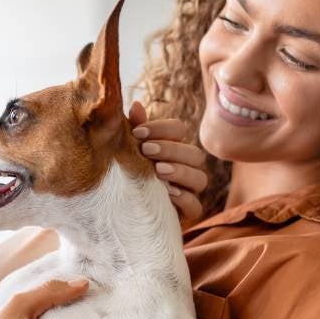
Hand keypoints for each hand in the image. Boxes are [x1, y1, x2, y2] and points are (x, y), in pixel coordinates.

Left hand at [128, 101, 207, 221]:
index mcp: (171, 148)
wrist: (119, 211)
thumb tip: (136, 105)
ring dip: (180, 172)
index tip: (137, 133)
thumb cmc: (124, 174)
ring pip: (200, 178)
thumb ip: (134, 130)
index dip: (162, 129)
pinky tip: (168, 194)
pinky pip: (195, 206)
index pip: (179, 130)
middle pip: (194, 153)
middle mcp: (185, 168)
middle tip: (147, 150)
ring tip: (158, 171)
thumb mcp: (127, 152)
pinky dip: (184, 199)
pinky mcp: (185, 213)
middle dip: (171, 150)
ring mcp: (188, 191)